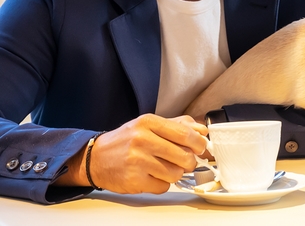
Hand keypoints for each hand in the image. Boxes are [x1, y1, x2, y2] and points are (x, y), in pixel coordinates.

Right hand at [58, 114, 207, 193]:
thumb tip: (202, 130)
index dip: (199, 144)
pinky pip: (163, 187)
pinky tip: (151, 176)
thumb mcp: (149, 125)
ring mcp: (137, 161)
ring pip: (176, 173)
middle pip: (184, 156)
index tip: (200, 148)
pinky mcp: (134, 180)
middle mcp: (142, 140)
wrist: (95, 158)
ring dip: (174, 173)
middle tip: (183, 161)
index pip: (185, 134)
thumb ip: (177, 125)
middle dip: (189, 161)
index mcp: (148, 122)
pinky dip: (162, 184)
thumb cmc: (126, 141)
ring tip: (163, 168)